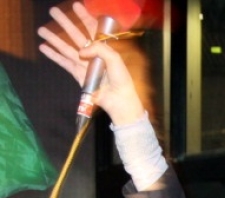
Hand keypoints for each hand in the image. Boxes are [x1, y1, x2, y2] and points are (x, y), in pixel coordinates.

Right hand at [37, 2, 143, 124]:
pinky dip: (54, 56)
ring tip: (41, 30)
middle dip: (65, 23)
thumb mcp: (115, 59)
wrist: (118, 100)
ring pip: (67, 48)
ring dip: (54, 39)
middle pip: (76, 35)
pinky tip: (44, 48)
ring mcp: (84, 64)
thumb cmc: (121, 79)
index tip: (76, 6)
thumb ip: (99, 49)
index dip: (84, 17)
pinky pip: (64, 63)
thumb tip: (81, 51)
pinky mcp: (78, 75)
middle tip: (53, 11)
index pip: (93, 29)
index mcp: (105, 48)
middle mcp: (93, 54)